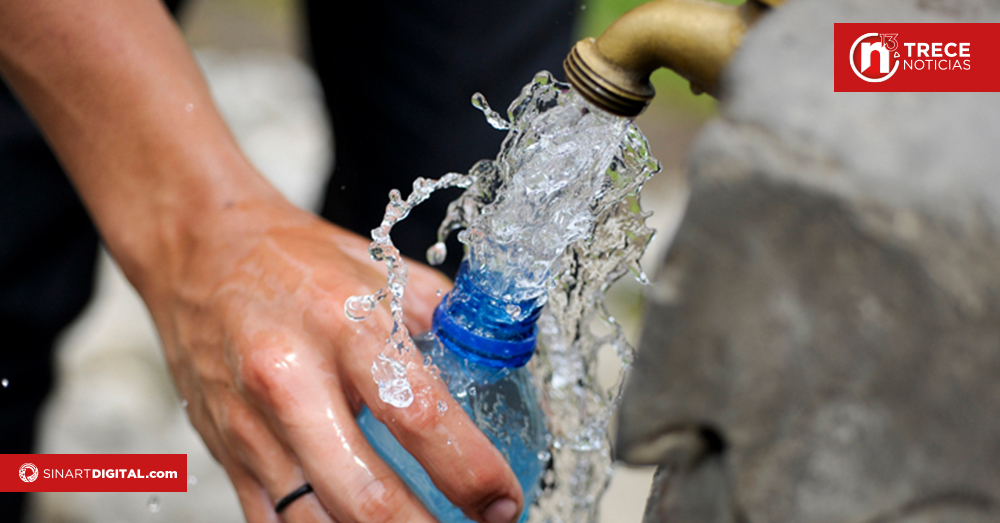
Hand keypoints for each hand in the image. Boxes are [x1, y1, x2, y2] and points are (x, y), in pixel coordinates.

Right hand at [147, 200, 523, 522]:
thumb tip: (507, 364)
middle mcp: (290, 380)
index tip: (502, 500)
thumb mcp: (382, 271)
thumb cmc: (296, 261)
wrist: (199, 250)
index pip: (419, 413)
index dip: (470, 470)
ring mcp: (249, 425)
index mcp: (343, 324)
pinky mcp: (223, 453)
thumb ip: (447, 319)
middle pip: (365, 495)